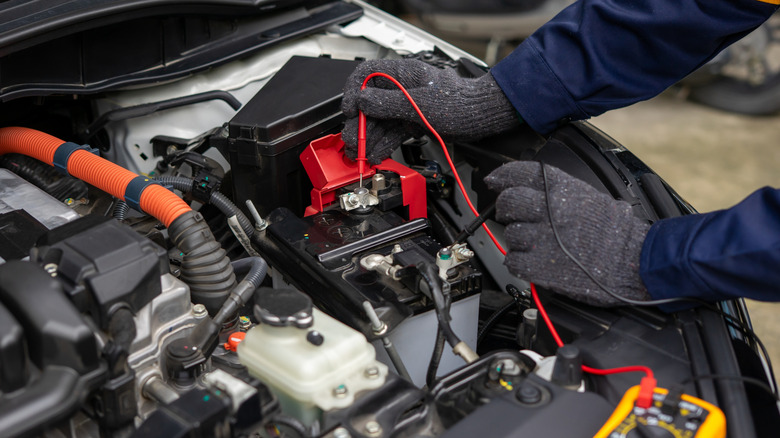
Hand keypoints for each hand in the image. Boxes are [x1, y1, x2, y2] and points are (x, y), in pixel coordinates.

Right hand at [341, 59, 519, 163]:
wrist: (482, 118)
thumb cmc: (461, 104)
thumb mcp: (420, 104)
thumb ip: (388, 104)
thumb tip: (362, 101)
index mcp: (402, 74)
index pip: (366, 76)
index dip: (353, 92)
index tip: (348, 111)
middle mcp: (401, 89)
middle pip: (370, 104)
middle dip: (358, 124)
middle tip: (351, 142)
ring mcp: (406, 106)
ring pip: (380, 122)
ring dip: (368, 139)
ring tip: (359, 154)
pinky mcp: (412, 122)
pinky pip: (392, 133)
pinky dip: (383, 144)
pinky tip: (375, 155)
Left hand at [484, 160, 651, 305]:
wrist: (635, 260)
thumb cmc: (618, 234)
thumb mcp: (589, 198)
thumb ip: (559, 192)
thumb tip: (532, 189)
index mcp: (563, 190)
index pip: (521, 173)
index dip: (502, 176)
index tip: (494, 180)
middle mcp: (550, 210)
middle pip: (508, 202)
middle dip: (507, 209)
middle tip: (514, 216)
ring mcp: (543, 238)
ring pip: (510, 234)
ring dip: (519, 241)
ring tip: (539, 245)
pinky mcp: (541, 266)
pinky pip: (513, 261)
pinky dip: (519, 263)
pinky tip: (535, 262)